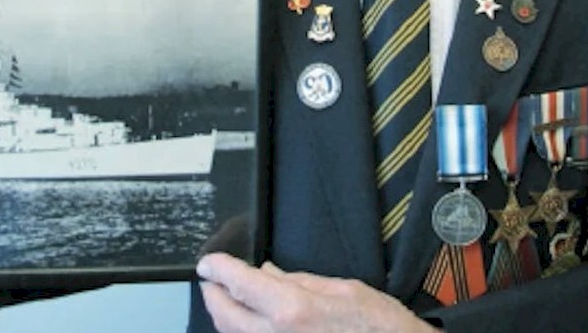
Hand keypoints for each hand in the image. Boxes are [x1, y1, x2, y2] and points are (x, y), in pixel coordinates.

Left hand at [196, 253, 439, 332]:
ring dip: (226, 315)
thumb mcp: (340, 289)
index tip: (209, 262)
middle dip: (213, 294)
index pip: (238, 283)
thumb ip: (296, 281)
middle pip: (225, 316)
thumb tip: (266, 273)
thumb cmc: (378, 327)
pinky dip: (244, 332)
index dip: (218, 269)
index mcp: (291, 310)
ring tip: (227, 298)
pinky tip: (249, 322)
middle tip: (211, 280)